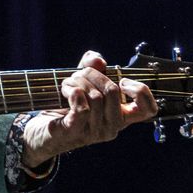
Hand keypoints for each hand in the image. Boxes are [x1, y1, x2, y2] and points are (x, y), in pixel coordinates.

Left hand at [21, 50, 157, 167]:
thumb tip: (98, 60)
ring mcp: (94, 132)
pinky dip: (74, 92)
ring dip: (77, 81)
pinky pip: (82, 109)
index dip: (141, 91)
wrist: (43, 131)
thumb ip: (92, 67)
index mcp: (120, 116)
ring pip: (95, 96)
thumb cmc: (67, 107)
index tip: (122, 81)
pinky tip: (67, 90)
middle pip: (113, 91)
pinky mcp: (74, 132)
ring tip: (67, 84)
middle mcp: (112, 127)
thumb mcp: (83, 83)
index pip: (149, 109)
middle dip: (93, 74)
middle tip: (78, 76)